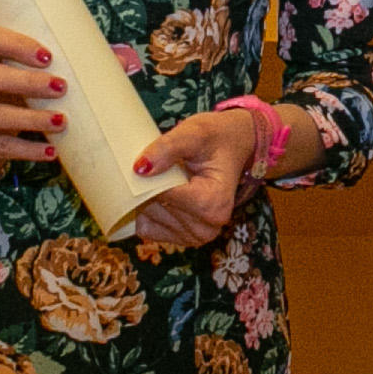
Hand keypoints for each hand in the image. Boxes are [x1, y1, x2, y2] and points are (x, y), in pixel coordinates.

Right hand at [0, 24, 69, 174]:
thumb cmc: (2, 96)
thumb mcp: (20, 77)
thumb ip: (65, 65)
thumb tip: (125, 58)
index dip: (17, 45)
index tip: (48, 56)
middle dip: (28, 82)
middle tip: (62, 87)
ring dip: (31, 118)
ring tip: (61, 121)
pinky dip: (26, 150)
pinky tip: (50, 152)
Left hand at [124, 106, 265, 249]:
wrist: (232, 148)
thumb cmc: (216, 139)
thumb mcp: (194, 133)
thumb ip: (167, 147)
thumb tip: (139, 169)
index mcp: (213, 203)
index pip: (161, 193)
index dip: (149, 175)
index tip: (150, 158)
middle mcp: (207, 227)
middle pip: (153, 207)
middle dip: (149, 186)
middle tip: (164, 166)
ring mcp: (195, 237)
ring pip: (147, 218)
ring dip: (148, 197)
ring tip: (168, 179)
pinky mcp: (183, 239)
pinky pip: (147, 228)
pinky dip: (147, 211)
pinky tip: (163, 194)